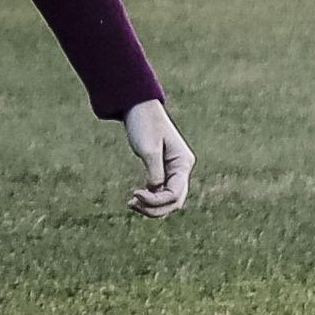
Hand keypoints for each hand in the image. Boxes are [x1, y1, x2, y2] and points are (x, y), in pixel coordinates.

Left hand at [122, 101, 194, 215]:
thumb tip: (155, 191)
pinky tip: (135, 198)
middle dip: (154, 208)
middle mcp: (182, 168)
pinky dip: (150, 198)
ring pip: (169, 199)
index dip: (155, 201)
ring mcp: (175, 170)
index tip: (134, 193)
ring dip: (152, 206)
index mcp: (183, 163)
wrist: (137, 106)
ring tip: (131, 203)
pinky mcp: (164, 169)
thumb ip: (155, 173)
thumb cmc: (144, 124)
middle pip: (175, 201)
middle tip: (131, 203)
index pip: (175, 194)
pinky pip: (161, 191)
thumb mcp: (148, 149)